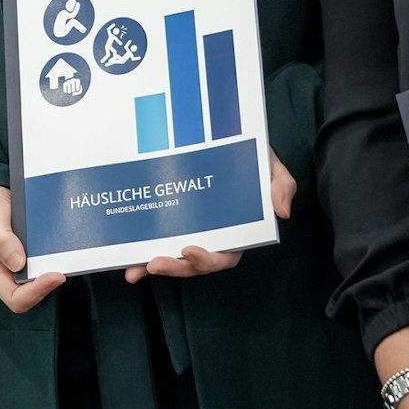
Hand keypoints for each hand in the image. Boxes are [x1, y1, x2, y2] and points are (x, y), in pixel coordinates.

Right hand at [0, 186, 65, 312]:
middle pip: (36, 290)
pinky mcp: (39, 250)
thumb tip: (18, 264)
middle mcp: (13, 270)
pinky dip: (62, 252)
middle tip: (70, 261)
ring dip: (60, 265)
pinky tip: (70, 237)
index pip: (16, 297)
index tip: (56, 275)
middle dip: (52, 280)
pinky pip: (52, 257)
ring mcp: (28, 261)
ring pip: (47, 274)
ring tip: (73, 247)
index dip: (36, 293)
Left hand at [121, 149, 296, 283]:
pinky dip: (140, 253)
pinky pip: (155, 239)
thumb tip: (282, 212)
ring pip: (172, 257)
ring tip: (135, 270)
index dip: (208, 259)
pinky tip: (127, 261)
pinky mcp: (170, 220)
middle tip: (155, 263)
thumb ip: (281, 186)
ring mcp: (188, 229)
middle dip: (175, 268)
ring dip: (154, 267)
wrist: (229, 138)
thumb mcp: (272, 168)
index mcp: (236, 231)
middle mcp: (211, 236)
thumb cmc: (253, 158)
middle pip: (194, 263)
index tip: (189, 250)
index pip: (224, 256)